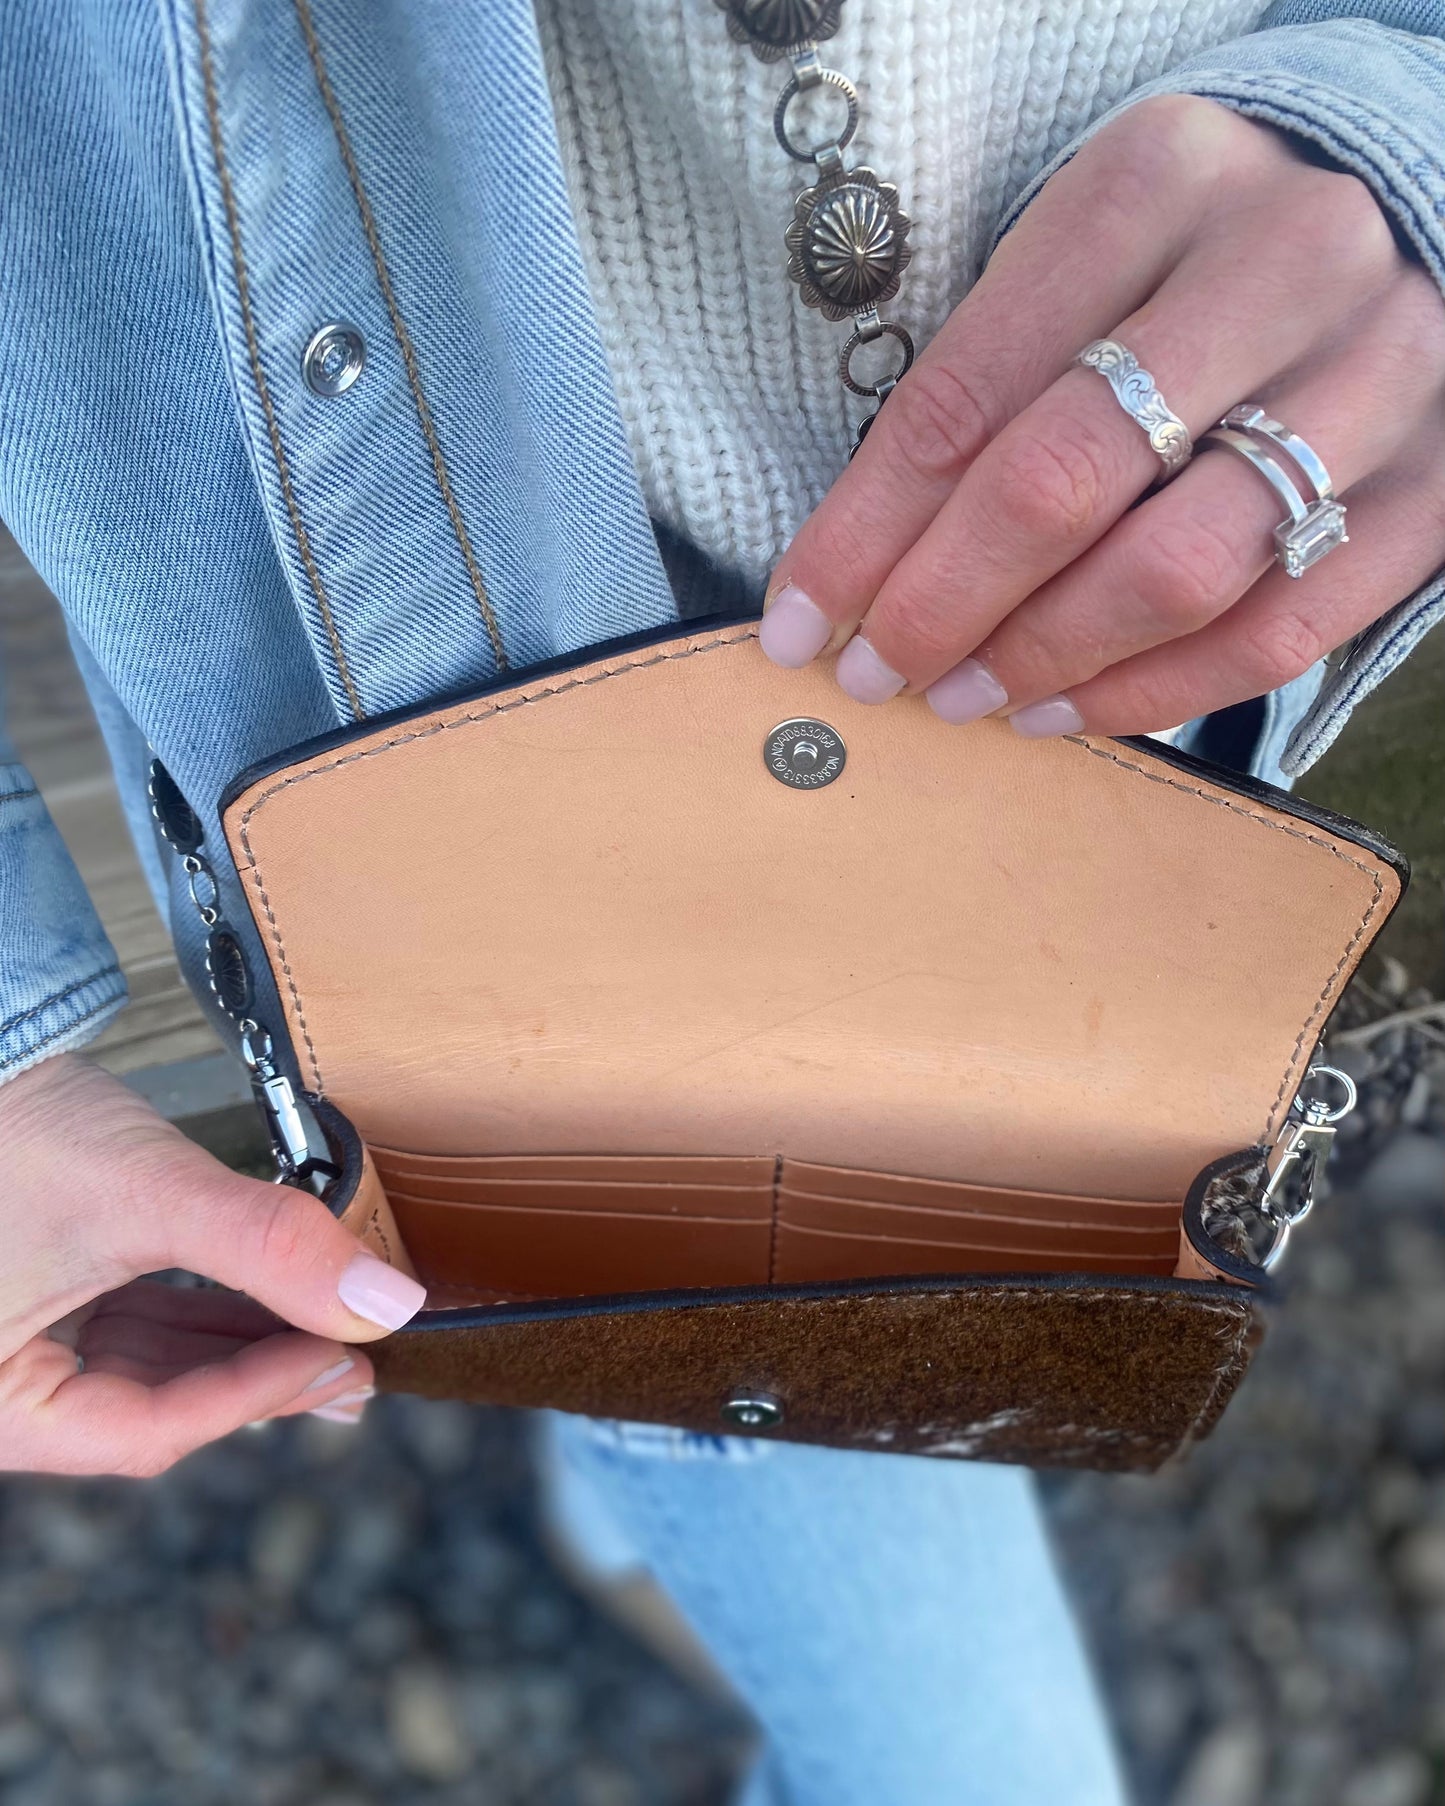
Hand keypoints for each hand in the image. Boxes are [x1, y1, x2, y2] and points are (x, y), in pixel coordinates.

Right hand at [0, 1053, 425, 1475]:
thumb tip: (385, 1304)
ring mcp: (21, 1348)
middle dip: (258, 1378)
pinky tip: (276, 1305)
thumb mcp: (148, 1194)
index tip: (342, 1356)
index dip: (253, 1396)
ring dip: (242, 1347)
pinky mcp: (46, 1303)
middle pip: (151, 1410)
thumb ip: (266, 1249)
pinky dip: (206, 1317)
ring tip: (333, 1331)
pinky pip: (135, 1330)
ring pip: (151, 1372)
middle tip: (358, 1363)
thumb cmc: (14, 1125)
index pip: (142, 1433)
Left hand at [762, 95, 1444, 736]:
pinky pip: (1277, 630)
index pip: (968, 392)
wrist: (1403, 218)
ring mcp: (1380, 376)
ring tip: (968, 701)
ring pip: (1178, 571)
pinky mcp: (1433, 484)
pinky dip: (1155, 694)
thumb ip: (974, 397)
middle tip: (879, 674)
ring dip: (1045, 660)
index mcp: (1156, 182)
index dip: (866, 529)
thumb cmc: (1183, 262)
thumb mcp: (1067, 268)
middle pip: (1066, 482)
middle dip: (944, 605)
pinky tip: (1068, 710)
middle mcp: (1283, 264)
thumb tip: (847, 580)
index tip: (798, 621)